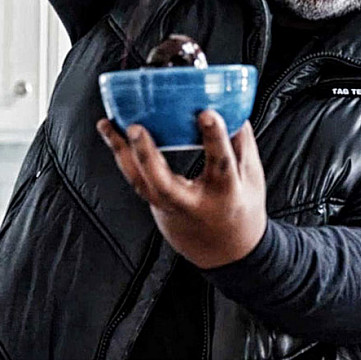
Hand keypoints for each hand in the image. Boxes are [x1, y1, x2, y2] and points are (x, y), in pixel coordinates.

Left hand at [97, 111, 266, 269]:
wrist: (226, 251)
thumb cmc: (240, 209)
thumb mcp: (252, 177)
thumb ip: (242, 144)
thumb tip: (235, 109)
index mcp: (225, 193)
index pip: (220, 164)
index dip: (214, 139)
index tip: (206, 114)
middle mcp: (193, 203)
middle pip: (164, 184)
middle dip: (147, 155)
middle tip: (136, 128)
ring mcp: (170, 208)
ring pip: (141, 184)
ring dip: (121, 153)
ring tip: (108, 126)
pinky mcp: (156, 206)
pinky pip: (137, 182)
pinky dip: (123, 159)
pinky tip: (113, 138)